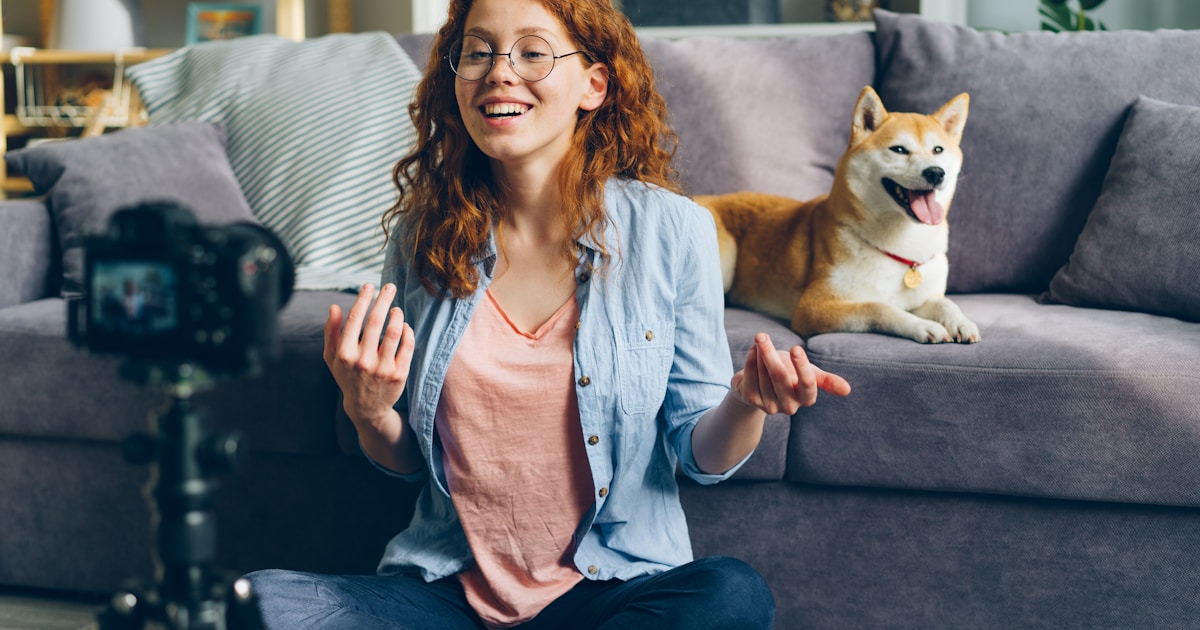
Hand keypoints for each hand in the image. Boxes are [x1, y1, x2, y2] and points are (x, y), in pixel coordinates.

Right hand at [323, 283, 414, 433]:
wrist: (366, 408)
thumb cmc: (348, 376)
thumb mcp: (332, 357)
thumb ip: (331, 332)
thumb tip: (334, 307)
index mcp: (344, 354)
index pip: (355, 318)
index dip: (363, 299)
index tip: (369, 285)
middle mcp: (363, 361)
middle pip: (376, 321)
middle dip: (383, 299)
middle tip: (390, 287)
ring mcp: (382, 368)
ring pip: (394, 331)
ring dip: (397, 315)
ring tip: (396, 309)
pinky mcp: (399, 374)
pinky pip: (407, 345)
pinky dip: (407, 331)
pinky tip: (404, 325)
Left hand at [730, 333, 850, 414]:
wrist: (763, 383)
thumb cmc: (791, 374)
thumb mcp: (810, 374)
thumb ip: (826, 380)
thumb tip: (848, 390)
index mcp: (806, 398)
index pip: (808, 384)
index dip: (802, 367)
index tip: (795, 348)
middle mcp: (789, 406)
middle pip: (780, 377)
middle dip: (770, 354)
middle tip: (762, 335)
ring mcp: (770, 406)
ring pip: (763, 376)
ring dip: (759, 355)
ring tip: (760, 341)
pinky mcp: (752, 401)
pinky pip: (750, 379)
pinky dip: (750, 361)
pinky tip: (753, 350)